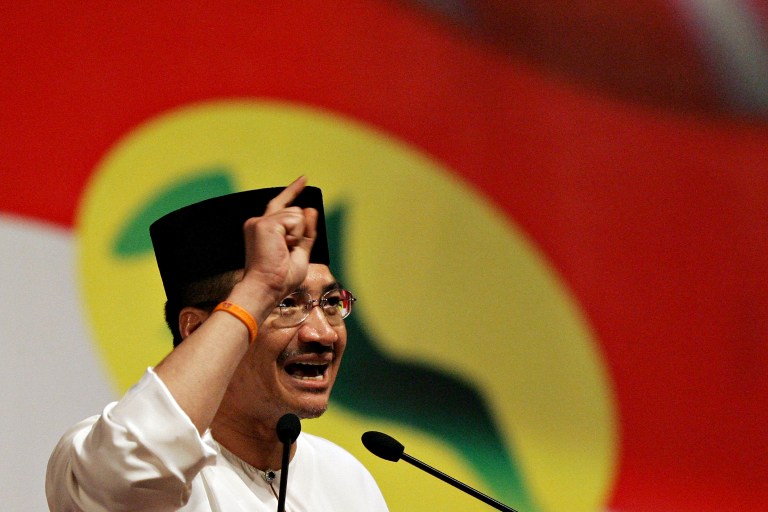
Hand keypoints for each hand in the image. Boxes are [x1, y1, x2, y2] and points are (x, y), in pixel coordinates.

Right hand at [235, 176, 317, 312]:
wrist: (267, 287)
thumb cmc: (280, 278)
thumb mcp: (300, 253)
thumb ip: (306, 233)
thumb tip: (311, 209)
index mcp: (264, 229)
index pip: (281, 204)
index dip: (293, 190)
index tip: (304, 178)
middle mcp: (258, 222)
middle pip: (296, 211)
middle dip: (301, 231)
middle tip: (287, 251)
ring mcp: (260, 221)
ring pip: (297, 214)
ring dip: (298, 235)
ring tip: (284, 251)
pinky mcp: (264, 224)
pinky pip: (295, 220)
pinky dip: (296, 235)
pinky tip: (283, 247)